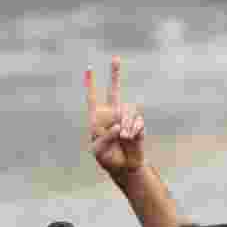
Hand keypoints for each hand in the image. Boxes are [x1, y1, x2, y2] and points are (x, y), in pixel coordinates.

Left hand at [85, 56, 145, 180]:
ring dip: (126, 124)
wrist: (126, 167)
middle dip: (115, 74)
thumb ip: (105, 136)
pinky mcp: (138, 124)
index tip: (89, 68)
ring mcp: (126, 118)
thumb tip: (118, 125)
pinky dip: (134, 130)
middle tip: (115, 58)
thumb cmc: (108, 159)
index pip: (93, 98)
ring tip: (125, 138)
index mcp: (97, 119)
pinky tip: (131, 137)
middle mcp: (112, 114)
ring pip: (127, 111)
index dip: (91, 84)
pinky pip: (137, 121)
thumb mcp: (99, 150)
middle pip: (114, 91)